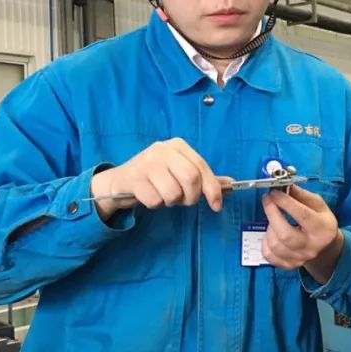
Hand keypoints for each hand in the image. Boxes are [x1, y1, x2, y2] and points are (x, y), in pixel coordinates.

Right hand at [90, 138, 229, 218]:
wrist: (120, 181)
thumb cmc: (155, 177)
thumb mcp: (180, 172)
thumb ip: (204, 178)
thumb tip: (230, 184)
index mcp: (178, 146)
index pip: (202, 168)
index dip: (212, 189)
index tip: (217, 206)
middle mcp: (163, 150)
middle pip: (191, 180)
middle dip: (190, 197)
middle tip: (182, 200)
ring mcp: (147, 162)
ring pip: (173, 193)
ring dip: (170, 202)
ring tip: (162, 195)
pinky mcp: (134, 177)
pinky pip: (155, 201)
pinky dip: (154, 204)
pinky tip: (148, 195)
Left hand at [261, 185, 343, 283]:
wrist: (324, 247)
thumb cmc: (320, 222)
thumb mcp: (318, 205)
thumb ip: (301, 195)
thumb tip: (285, 186)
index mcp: (323, 230)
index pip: (302, 216)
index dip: (285, 202)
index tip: (274, 192)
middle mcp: (312, 247)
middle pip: (285, 234)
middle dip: (272, 213)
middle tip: (267, 200)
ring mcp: (300, 259)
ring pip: (275, 245)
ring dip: (269, 227)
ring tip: (274, 218)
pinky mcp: (288, 265)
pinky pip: (268, 255)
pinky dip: (265, 241)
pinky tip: (271, 233)